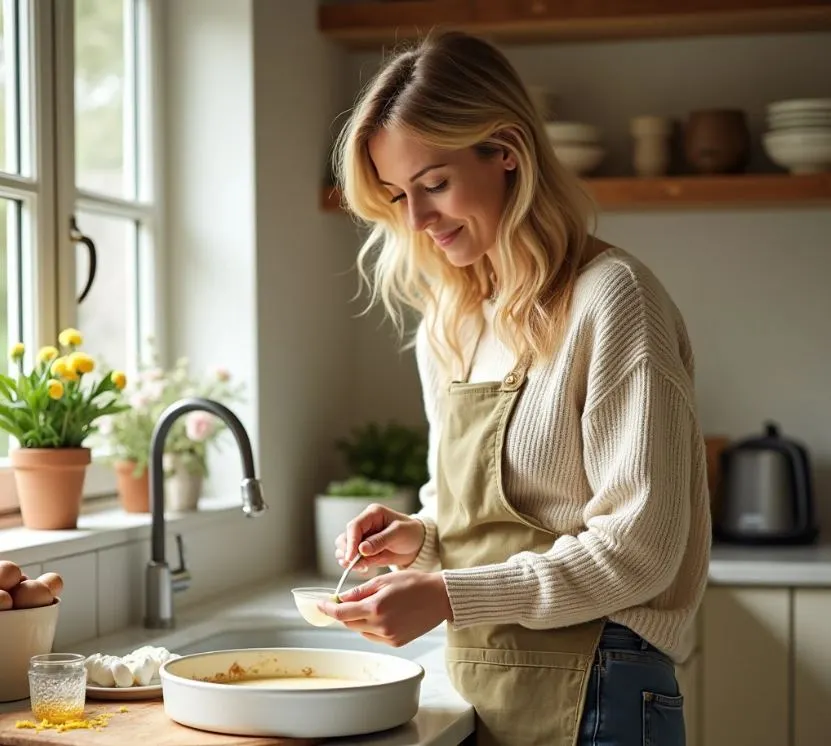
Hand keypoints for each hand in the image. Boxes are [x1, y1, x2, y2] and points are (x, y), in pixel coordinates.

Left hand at [317, 570, 451, 646]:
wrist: (440, 598)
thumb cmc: (414, 583)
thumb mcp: (384, 580)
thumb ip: (360, 591)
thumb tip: (340, 598)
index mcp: (375, 608)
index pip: (341, 613)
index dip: (327, 609)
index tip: (320, 604)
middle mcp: (380, 626)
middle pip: (349, 623)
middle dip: (343, 612)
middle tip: (343, 601)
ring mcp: (389, 637)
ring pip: (361, 630)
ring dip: (358, 619)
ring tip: (373, 604)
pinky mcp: (396, 643)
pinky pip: (374, 636)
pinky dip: (371, 626)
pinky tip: (384, 614)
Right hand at [335, 503, 425, 571]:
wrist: (418, 544)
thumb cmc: (411, 533)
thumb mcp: (399, 534)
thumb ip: (380, 541)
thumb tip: (361, 549)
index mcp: (372, 514)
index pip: (354, 526)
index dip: (350, 542)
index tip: (351, 557)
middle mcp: (364, 525)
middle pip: (345, 537)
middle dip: (348, 552)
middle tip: (358, 564)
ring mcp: (363, 538)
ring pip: (344, 548)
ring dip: (349, 559)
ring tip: (363, 567)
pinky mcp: (364, 551)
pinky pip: (352, 558)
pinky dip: (354, 564)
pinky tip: (364, 568)